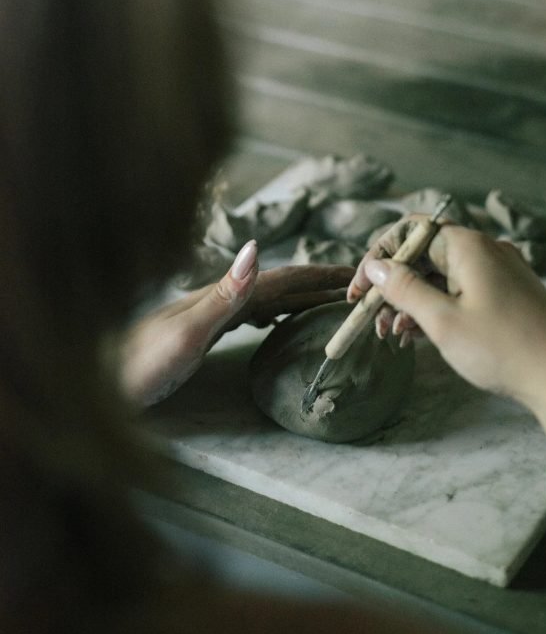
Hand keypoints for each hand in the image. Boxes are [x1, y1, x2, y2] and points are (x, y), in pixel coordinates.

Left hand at [119, 241, 352, 406]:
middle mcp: (218, 299)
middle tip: (358, 285)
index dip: (320, 275)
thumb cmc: (140, 366)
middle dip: (318, 283)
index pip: (283, 279)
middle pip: (280, 286)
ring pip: (268, 300)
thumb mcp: (186, 333)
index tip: (357, 271)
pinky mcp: (203, 334)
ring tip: (332, 300)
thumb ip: (224, 294)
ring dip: (302, 297)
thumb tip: (257, 246)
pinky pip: (253, 317)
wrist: (99, 386)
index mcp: (221, 295)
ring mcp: (210, 315)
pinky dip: (278, 314)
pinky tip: (281, 321)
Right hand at [349, 217, 545, 413]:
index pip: (410, 232)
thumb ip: (404, 289)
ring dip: (412, 301)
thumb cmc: (503, 348)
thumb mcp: (442, 321)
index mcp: (469, 245)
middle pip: (425, 254)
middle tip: (370, 319)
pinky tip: (418, 336)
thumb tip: (376, 266)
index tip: (359, 291)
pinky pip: (461, 292)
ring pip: (441, 276)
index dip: (379, 258)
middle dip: (393, 285)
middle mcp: (486, 251)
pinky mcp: (509, 296)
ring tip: (392, 336)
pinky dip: (437, 309)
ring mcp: (500, 273)